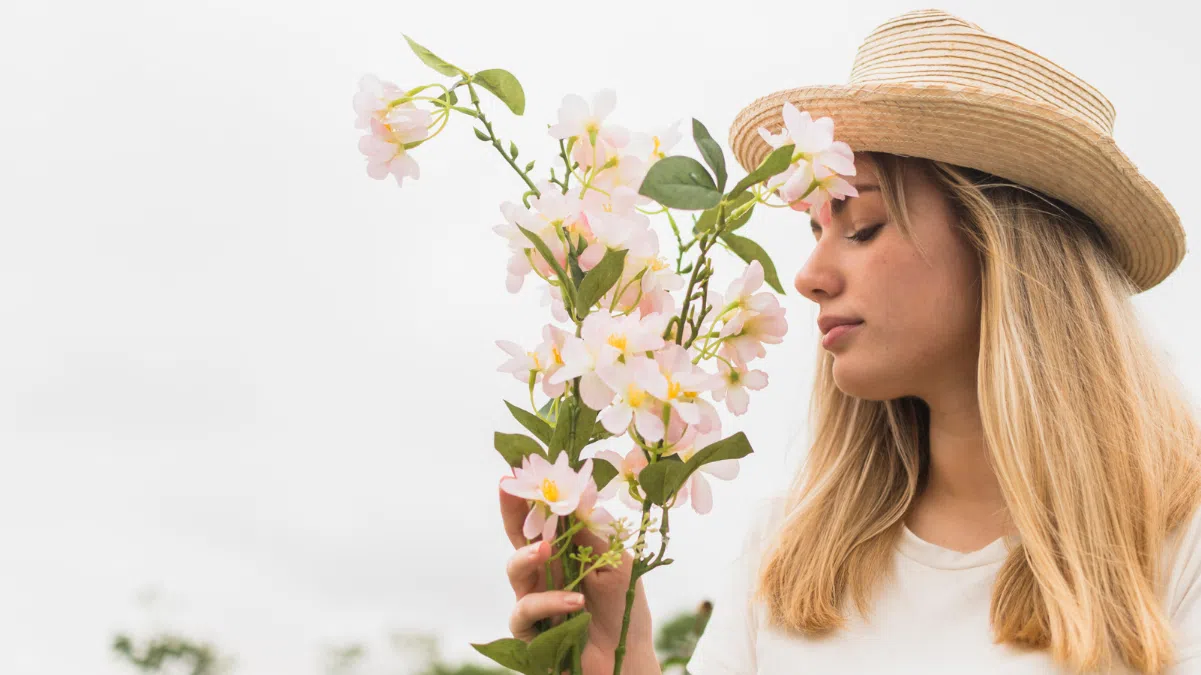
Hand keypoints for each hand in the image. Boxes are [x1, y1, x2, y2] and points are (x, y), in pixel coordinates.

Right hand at [500, 480, 657, 673]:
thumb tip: (575, 492)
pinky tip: (575, 602)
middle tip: (508, 486)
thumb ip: (592, 533)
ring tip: (546, 549)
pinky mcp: (529, 630)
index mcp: (565, 551)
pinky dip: (550, 602)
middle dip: (512, 509)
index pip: (544, 516)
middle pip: (518, 535)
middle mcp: (544, 571)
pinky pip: (526, 610)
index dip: (532, 494)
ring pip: (513, 570)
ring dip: (527, 556)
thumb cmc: (622, 609)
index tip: (521, 468)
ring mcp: (533, 599)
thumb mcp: (616, 562)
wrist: (625, 659)